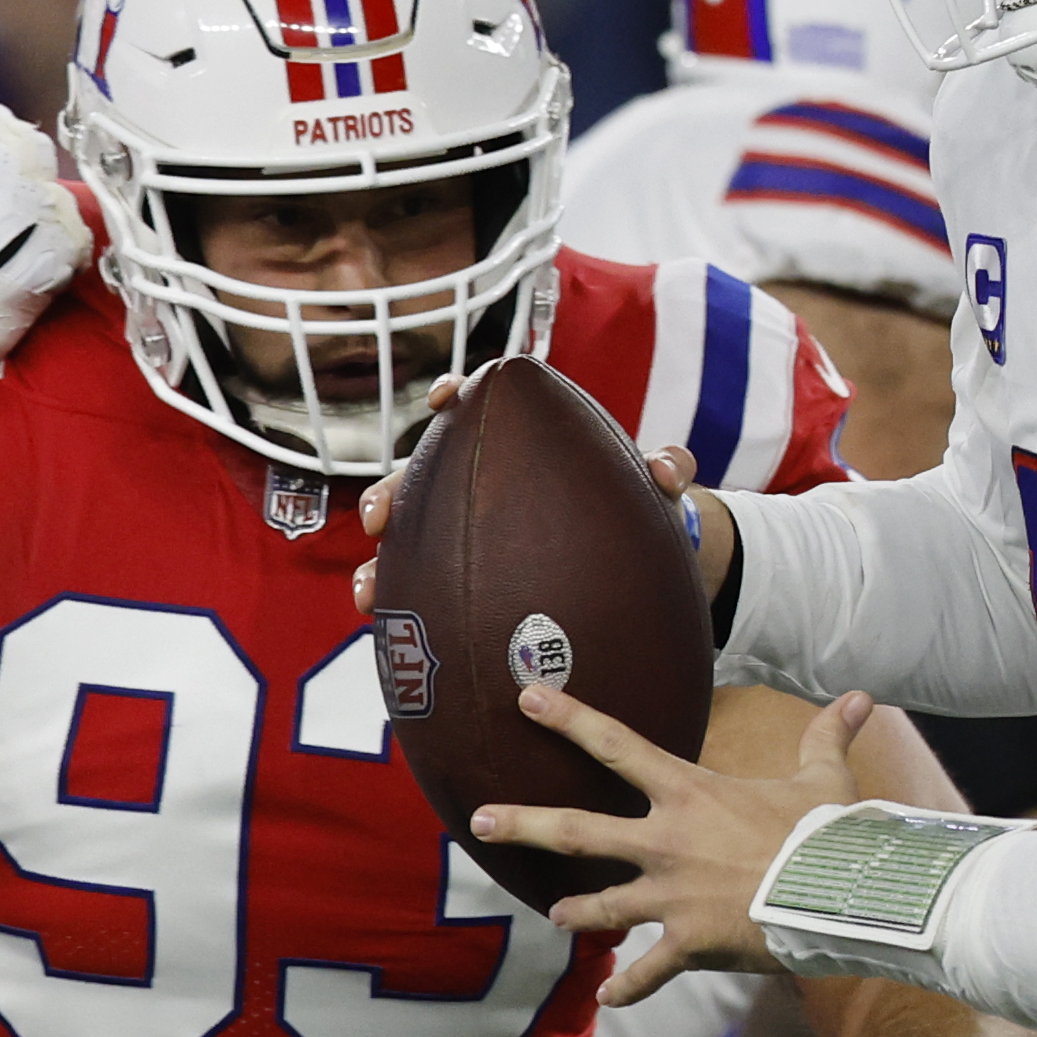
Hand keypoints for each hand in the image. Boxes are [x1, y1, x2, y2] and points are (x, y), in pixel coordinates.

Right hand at [0, 102, 89, 436]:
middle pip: (32, 154)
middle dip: (24, 167)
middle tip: (9, 193)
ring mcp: (20, 230)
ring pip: (57, 199)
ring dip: (47, 208)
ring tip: (29, 226)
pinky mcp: (41, 274)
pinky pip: (73, 247)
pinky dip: (67, 247)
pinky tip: (50, 254)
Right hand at [347, 371, 731, 613]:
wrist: (641, 568)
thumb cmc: (640, 510)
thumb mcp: (658, 490)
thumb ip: (668, 469)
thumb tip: (666, 470)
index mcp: (517, 449)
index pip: (477, 412)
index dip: (455, 398)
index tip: (445, 399)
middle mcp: (478, 489)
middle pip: (418, 482)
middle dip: (388, 496)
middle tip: (377, 519)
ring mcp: (466, 540)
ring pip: (410, 547)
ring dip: (380, 568)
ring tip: (368, 594)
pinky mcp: (470, 586)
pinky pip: (428, 598)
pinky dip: (407, 616)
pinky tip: (394, 638)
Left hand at [468, 683, 873, 1002]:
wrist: (838, 896)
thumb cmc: (828, 833)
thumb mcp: (826, 778)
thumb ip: (829, 737)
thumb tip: (864, 697)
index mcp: (690, 793)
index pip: (617, 746)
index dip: (569, 718)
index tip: (525, 697)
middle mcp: (666, 842)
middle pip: (578, 830)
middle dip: (524, 824)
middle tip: (479, 820)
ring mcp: (671, 896)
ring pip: (602, 906)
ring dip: (576, 912)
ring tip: (554, 916)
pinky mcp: (688, 944)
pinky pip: (647, 974)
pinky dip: (627, 991)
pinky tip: (608, 1002)